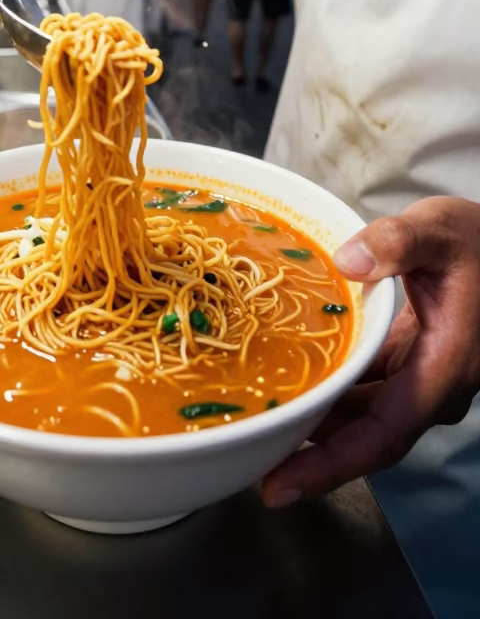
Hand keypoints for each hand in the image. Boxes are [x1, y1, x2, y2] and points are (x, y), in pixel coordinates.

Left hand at [261, 196, 479, 506]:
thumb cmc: (477, 240)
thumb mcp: (438, 230)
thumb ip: (397, 242)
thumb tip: (348, 261)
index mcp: (444, 367)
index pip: (383, 434)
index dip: (333, 464)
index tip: (284, 484)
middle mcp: (435, 385)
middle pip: (369, 438)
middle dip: (314, 457)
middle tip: (256, 467)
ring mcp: (424, 377)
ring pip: (367, 417)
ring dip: (321, 424)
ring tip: (265, 424)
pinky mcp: (412, 362)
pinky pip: (370, 393)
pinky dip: (334, 393)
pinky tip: (297, 383)